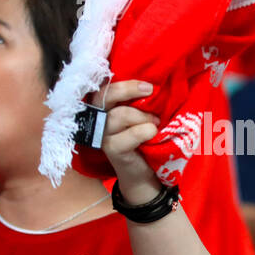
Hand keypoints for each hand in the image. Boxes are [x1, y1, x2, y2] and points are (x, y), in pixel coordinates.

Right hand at [101, 80, 164, 204]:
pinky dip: (143, 131)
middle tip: (150, 91)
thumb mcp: (140, 115)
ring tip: (156, 122)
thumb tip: (155, 82)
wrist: (144, 172)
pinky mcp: (111, 150)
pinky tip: (152, 133)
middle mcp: (97, 119)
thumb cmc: (143, 138)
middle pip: (103, 96)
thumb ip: (139, 100)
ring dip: (141, 116)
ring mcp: (102, 135)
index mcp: (103, 107)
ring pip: (118, 115)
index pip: (103, 87)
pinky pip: (127, 135)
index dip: (123, 83)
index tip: (147, 85)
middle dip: (127, 89)